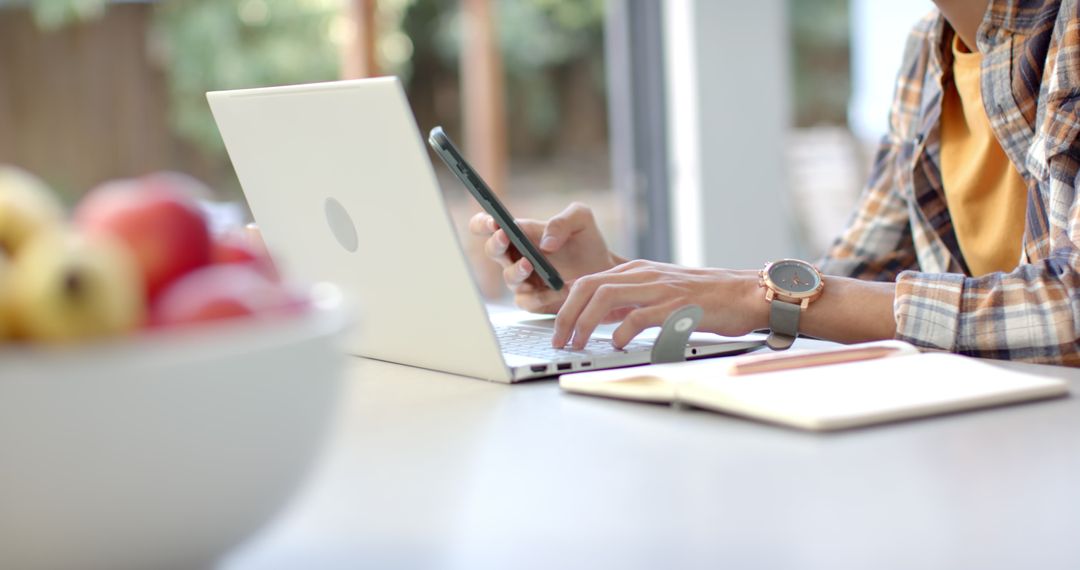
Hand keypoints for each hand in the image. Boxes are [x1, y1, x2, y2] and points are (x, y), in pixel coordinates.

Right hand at [469, 202, 621, 313]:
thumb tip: (545, 243)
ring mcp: (523, 280)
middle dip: (495, 244)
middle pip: (493, 250)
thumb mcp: (581, 220)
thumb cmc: (587, 243)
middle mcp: (517, 256)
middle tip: (504, 237)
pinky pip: (528, 301)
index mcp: (521, 233)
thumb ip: (563, 221)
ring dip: (517, 271)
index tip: (492, 221)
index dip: (483, 223)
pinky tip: (557, 289)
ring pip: (509, 277)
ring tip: (530, 264)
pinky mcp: (534, 301)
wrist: (604, 271)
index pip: (490, 225)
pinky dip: (541, 296)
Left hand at [552, 260, 767, 348]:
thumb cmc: (706, 298)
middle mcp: (644, 275)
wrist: (746, 293)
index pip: (588, 281)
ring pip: (605, 297)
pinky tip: (616, 344)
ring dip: (585, 323)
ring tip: (578, 344)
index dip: (565, 305)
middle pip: (588, 287)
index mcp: (637, 271)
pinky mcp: (676, 306)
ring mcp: (659, 288)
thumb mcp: (661, 293)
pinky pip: (638, 316)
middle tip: (559, 340)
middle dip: (566, 315)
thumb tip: (603, 319)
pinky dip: (621, 331)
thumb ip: (633, 302)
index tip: (555, 329)